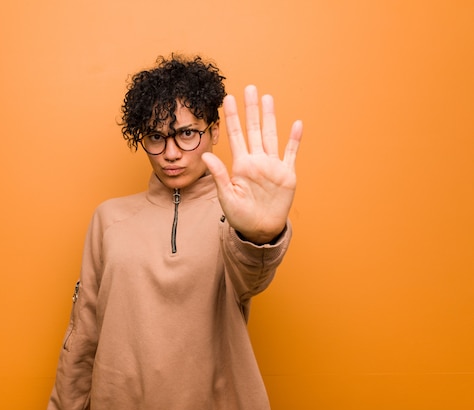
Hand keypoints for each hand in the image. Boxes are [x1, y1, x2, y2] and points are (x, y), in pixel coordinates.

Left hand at [202, 85, 302, 243]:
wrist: (260, 230)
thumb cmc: (240, 216)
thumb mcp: (226, 196)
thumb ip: (218, 175)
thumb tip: (205, 155)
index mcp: (241, 165)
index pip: (235, 135)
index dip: (231, 117)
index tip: (227, 98)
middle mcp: (256, 161)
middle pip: (254, 129)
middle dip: (251, 109)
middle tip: (249, 88)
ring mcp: (272, 166)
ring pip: (271, 135)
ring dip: (270, 117)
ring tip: (268, 98)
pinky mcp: (286, 174)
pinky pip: (291, 154)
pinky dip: (294, 140)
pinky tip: (296, 124)